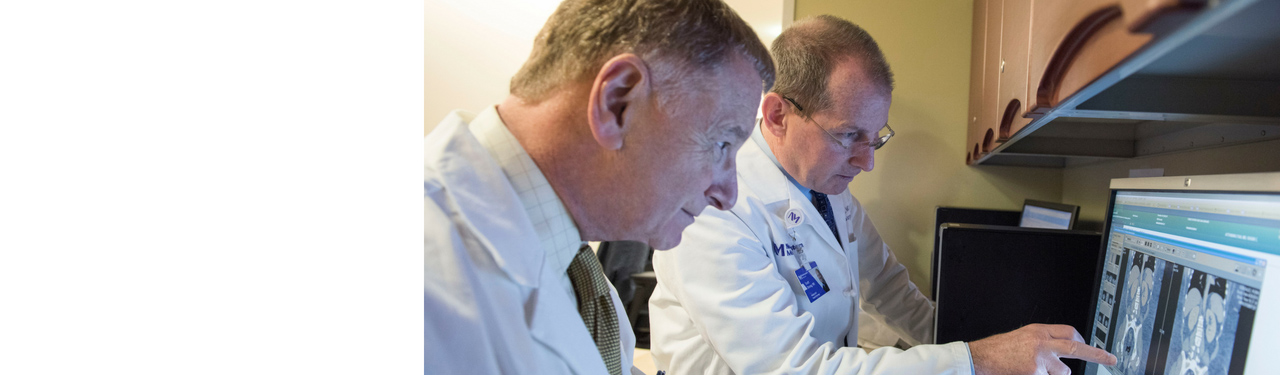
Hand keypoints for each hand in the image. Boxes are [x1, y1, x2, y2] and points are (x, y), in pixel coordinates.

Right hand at [968, 324, 1116, 374]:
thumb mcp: (1022, 338)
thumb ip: (1043, 341)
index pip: (1069, 332)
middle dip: (1097, 354)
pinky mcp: (1035, 372)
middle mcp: (1041, 341)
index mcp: (1038, 330)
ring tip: (1034, 370)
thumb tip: (1063, 350)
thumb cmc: (998, 350)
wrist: (980, 358)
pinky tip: (1024, 372)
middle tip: (1111, 359)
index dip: (1081, 340)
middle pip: (1076, 348)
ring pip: (1062, 371)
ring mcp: (1039, 358)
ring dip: (1054, 374)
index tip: (1091, 346)